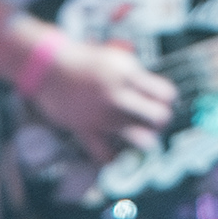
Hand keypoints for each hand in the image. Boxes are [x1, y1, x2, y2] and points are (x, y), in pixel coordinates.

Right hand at [19, 28, 176, 161]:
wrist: (49, 68)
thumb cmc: (85, 62)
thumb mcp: (117, 59)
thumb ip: (137, 76)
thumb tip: (156, 94)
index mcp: (128, 75)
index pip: (166, 94)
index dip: (168, 99)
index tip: (164, 101)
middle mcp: (118, 96)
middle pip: (158, 117)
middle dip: (162, 121)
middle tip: (157, 121)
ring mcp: (102, 115)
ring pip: (139, 138)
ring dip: (146, 140)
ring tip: (145, 138)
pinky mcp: (85, 129)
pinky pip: (105, 154)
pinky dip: (114, 159)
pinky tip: (119, 157)